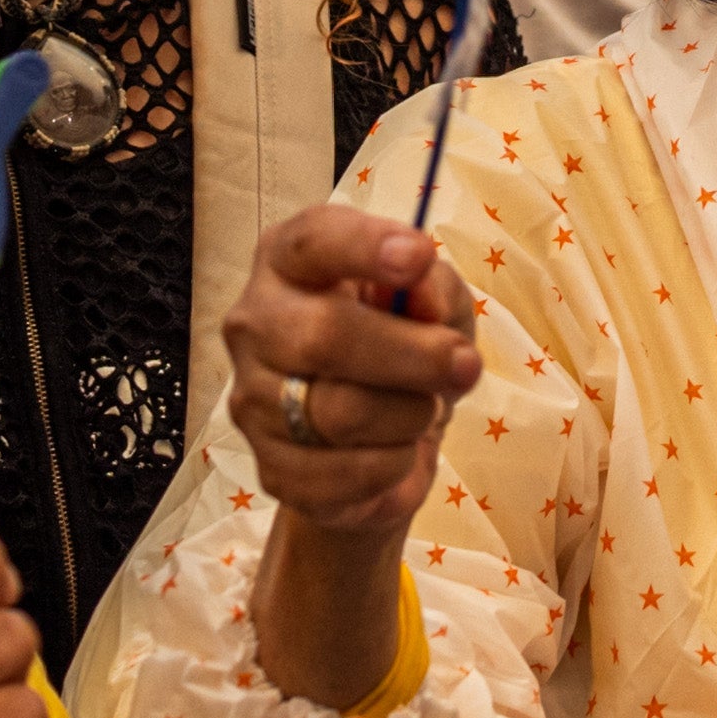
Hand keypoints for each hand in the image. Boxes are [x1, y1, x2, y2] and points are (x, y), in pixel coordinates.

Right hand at [224, 201, 480, 547]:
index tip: (418, 255)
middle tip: (464, 366)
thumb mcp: (437, 303)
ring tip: (423, 410)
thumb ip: (436, 287)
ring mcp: (252, 400)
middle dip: (413, 355)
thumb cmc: (407, 346)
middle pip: (325, 336)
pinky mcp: (270, 468)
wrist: (385, 439)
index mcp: (290, 263)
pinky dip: (391, 467)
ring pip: (340, 413)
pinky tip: (396, 452)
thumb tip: (422, 293)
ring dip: (409, 415)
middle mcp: (255, 325)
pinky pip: (342, 475)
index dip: (364, 246)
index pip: (312, 242)